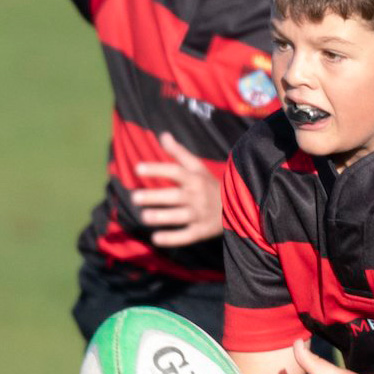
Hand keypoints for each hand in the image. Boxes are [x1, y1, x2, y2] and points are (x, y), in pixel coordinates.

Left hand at [132, 132, 221, 246]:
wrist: (238, 207)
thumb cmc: (210, 185)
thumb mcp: (198, 167)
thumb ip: (179, 153)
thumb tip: (163, 135)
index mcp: (196, 179)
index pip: (175, 171)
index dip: (157, 169)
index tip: (137, 168)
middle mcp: (198, 196)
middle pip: (175, 196)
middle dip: (155, 197)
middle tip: (135, 197)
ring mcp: (200, 215)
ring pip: (180, 216)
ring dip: (162, 217)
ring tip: (144, 216)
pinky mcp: (202, 231)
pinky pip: (187, 236)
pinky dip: (172, 239)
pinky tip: (156, 238)